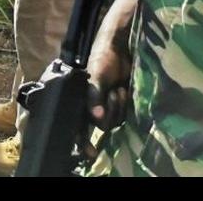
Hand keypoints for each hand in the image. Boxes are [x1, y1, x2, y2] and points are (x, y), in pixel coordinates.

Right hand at [84, 29, 131, 157]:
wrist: (120, 49)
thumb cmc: (102, 59)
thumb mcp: (94, 77)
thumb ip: (93, 97)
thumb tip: (96, 117)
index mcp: (79, 101)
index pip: (78, 126)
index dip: (82, 141)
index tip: (90, 152)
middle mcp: (91, 106)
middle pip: (100, 125)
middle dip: (110, 111)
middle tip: (115, 94)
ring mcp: (106, 106)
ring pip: (114, 121)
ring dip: (118, 106)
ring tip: (118, 88)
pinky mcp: (119, 104)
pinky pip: (123, 115)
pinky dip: (124, 105)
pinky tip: (123, 90)